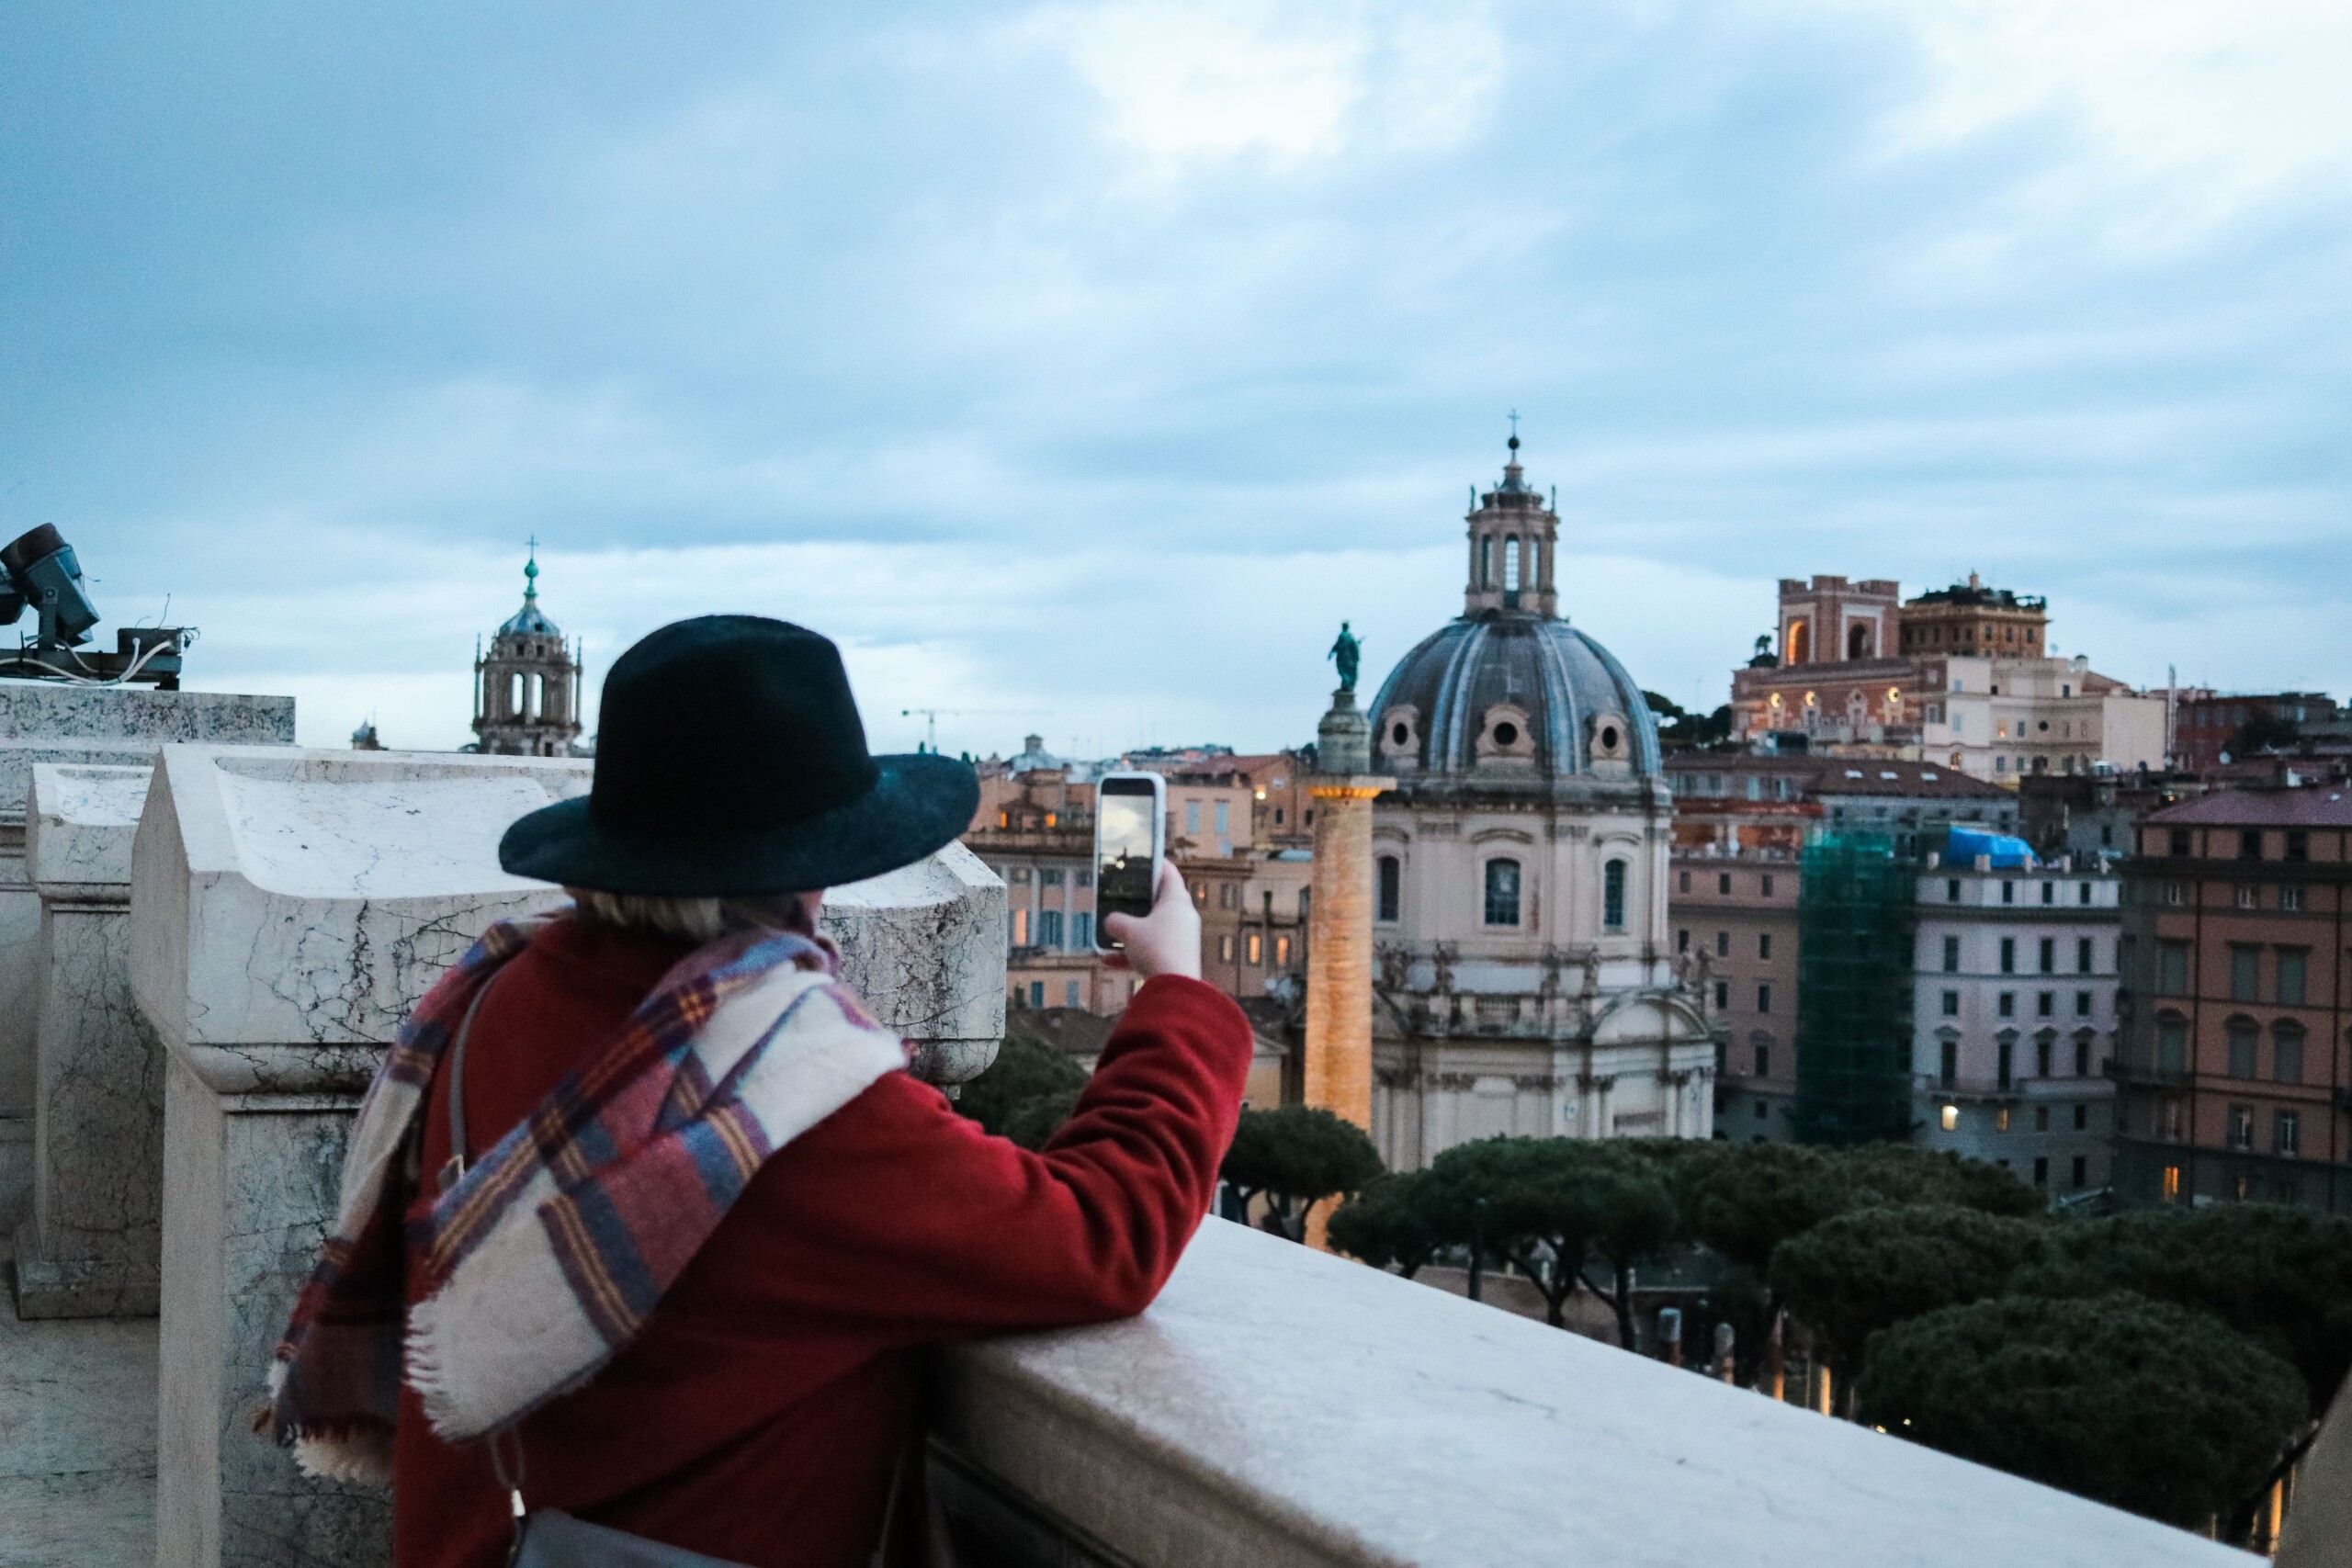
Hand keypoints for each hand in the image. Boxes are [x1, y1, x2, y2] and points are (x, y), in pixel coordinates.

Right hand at [1102, 859, 1200, 982]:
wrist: (1174, 987)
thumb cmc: (1155, 947)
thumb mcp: (1128, 931)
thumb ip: (1116, 922)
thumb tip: (1110, 922)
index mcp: (1176, 901)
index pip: (1169, 873)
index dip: (1156, 864)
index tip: (1143, 860)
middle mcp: (1183, 917)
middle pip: (1160, 902)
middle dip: (1139, 903)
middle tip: (1122, 897)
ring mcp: (1182, 939)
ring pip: (1154, 930)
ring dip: (1132, 933)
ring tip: (1110, 936)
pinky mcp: (1177, 959)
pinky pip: (1152, 951)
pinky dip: (1133, 954)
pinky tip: (1109, 962)